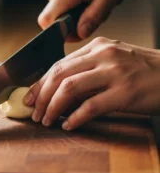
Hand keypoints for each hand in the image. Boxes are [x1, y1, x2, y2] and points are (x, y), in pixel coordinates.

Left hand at [23, 37, 159, 129]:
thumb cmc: (143, 70)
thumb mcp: (113, 60)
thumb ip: (87, 68)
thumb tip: (58, 89)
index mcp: (96, 47)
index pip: (59, 64)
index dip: (40, 82)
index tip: (30, 96)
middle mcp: (103, 55)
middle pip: (59, 74)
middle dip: (41, 96)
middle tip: (33, 112)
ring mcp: (114, 73)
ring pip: (70, 88)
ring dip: (53, 107)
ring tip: (46, 121)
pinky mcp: (125, 93)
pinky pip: (91, 106)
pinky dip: (75, 117)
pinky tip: (68, 125)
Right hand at [38, 0, 129, 40]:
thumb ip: (94, 16)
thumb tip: (79, 34)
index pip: (46, 20)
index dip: (59, 32)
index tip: (77, 31)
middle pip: (54, 21)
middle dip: (73, 24)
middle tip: (93, 12)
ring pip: (59, 15)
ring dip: (76, 15)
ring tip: (92, 1)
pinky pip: (61, 7)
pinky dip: (74, 7)